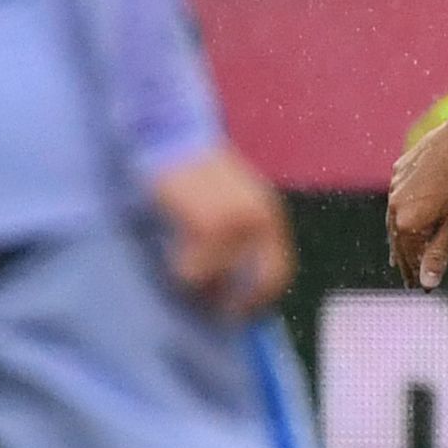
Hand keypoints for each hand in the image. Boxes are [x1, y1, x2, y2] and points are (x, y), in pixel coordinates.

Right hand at [150, 143, 292, 316]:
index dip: (260, 296)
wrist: (168, 135)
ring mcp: (236, 224)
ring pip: (216, 280)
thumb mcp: (226, 202)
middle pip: (257, 282)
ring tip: (178, 255)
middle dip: (233, 300)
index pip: (279, 270)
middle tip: (210, 305)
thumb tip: (229, 290)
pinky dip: (178, 267)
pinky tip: (170, 244)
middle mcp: (260, 219)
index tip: (237, 312)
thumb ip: (236, 238)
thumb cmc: (190, 174)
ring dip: (195, 278)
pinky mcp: (208, 227)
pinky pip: (192, 272)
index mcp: (268, 213)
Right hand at [387, 117, 447, 291]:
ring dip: (399, 238)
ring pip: (394, 218)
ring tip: (399, 254)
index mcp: (407, 223)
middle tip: (408, 278)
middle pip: (398, 240)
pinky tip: (405, 215)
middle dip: (405, 261)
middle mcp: (395, 205)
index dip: (416, 274)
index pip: (408, 257)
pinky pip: (398, 197)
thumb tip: (427, 283)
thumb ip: (438, 254)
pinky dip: (402, 212)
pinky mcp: (399, 168)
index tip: (422, 288)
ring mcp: (395, 185)